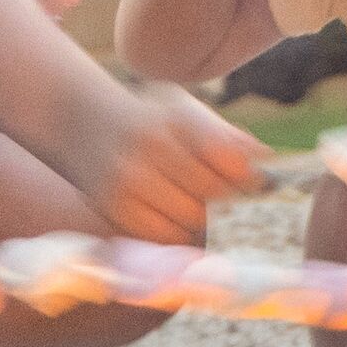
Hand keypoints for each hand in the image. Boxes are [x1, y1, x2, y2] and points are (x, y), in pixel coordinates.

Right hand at [61, 79, 267, 245]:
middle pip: (211, 192)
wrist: (80, 121)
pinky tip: (171, 216)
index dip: (247, 177)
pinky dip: (175, 232)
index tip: (253, 184)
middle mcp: (151, 145)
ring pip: (190, 217)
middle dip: (225, 199)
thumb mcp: (185, 111)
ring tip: (194, 205)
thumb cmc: (148, 120)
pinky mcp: (113, 206)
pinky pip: (163, 235)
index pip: (228, 158)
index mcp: (175, 117)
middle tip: (227, 201)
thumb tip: (266, 159)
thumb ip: (225, 136)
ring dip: (200, 218)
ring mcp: (129, 177)